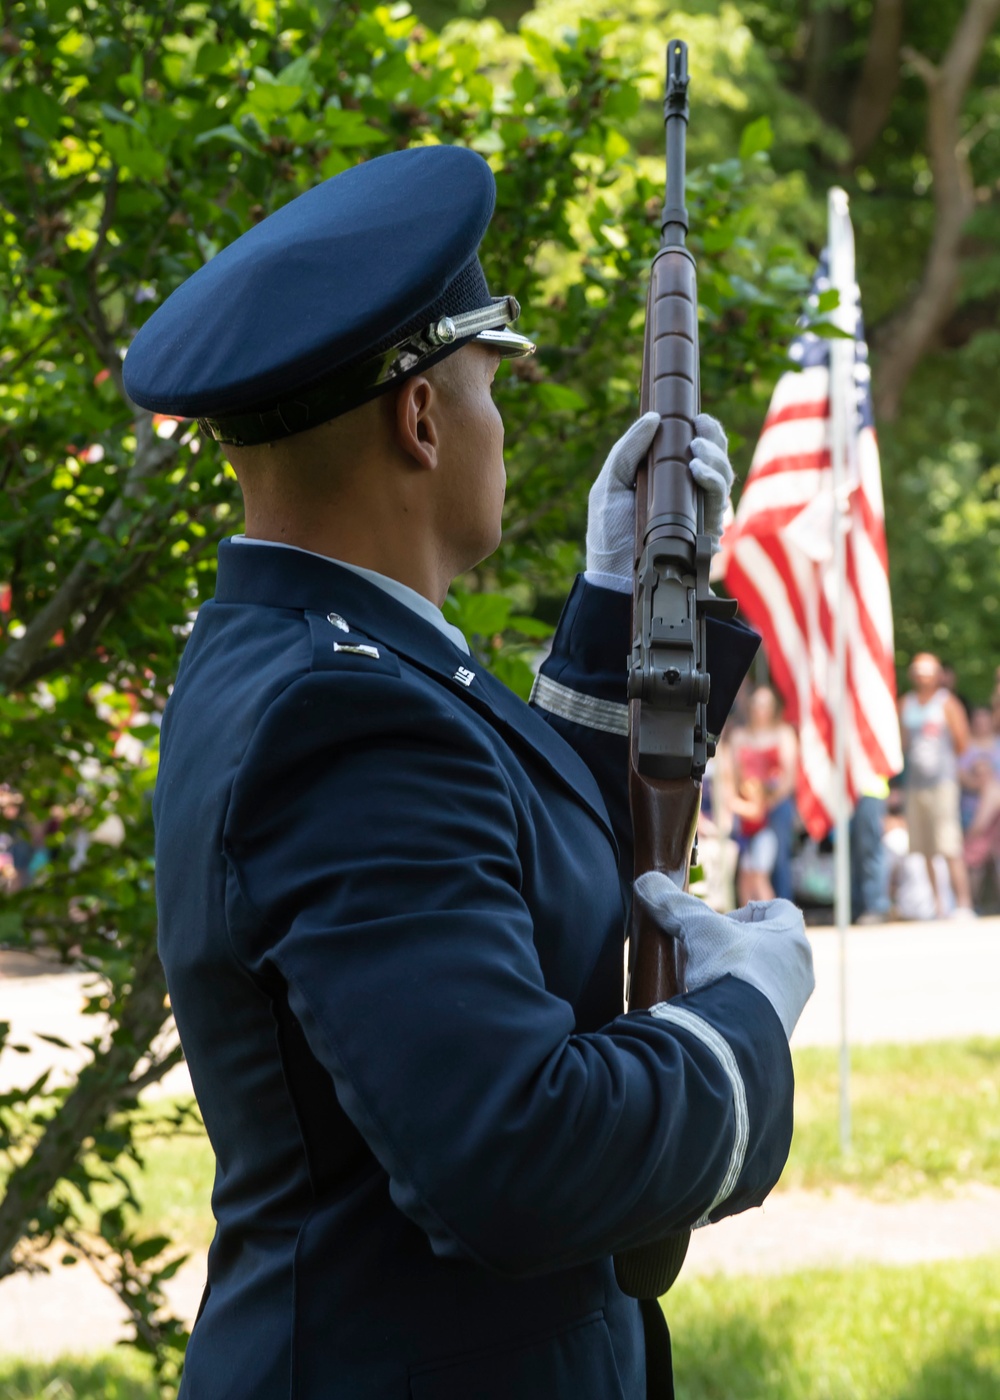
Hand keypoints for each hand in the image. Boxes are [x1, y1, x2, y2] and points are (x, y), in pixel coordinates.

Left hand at [585, 412, 735, 587]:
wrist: (612, 576)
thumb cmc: (608, 533)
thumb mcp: (610, 484)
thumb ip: (627, 450)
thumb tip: (653, 417)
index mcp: (667, 478)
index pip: (696, 448)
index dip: (704, 430)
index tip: (697, 416)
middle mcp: (687, 495)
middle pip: (716, 458)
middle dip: (714, 439)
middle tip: (699, 430)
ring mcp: (698, 514)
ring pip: (723, 478)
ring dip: (714, 458)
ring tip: (695, 451)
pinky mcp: (705, 533)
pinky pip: (719, 502)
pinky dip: (712, 483)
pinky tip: (697, 471)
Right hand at [632, 873, 814, 1039]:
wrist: (739, 1035)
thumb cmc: (730, 971)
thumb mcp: (697, 928)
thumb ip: (673, 903)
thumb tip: (646, 881)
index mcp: (792, 938)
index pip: (782, 909)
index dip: (752, 908)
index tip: (724, 919)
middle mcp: (800, 969)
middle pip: (772, 944)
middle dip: (740, 944)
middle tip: (711, 948)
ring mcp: (792, 1002)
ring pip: (767, 976)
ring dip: (740, 973)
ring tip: (708, 978)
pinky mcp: (779, 1029)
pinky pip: (761, 1007)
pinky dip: (739, 1002)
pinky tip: (714, 1005)